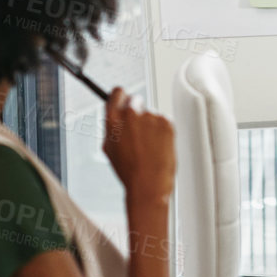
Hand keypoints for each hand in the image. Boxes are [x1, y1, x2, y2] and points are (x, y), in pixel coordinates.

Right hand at [101, 87, 174, 203]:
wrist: (148, 183)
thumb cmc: (129, 171)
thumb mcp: (109, 149)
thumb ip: (112, 128)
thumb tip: (115, 117)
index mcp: (113, 120)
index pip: (117, 93)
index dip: (121, 97)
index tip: (123, 100)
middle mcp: (131, 114)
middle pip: (135, 99)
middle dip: (136, 111)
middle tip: (138, 129)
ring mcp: (150, 117)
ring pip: (150, 113)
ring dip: (150, 125)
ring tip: (149, 146)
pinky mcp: (166, 122)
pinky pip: (163, 121)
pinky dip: (162, 131)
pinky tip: (158, 146)